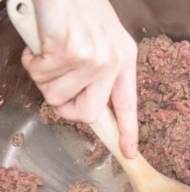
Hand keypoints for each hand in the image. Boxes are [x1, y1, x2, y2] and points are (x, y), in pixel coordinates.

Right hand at [22, 0, 137, 158]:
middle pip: (89, 114)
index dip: (128, 132)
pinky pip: (42, 76)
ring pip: (58, 97)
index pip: (127, 105)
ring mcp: (92, 58)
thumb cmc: (79, 10)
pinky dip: (34, 63)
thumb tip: (87, 105)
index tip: (129, 153)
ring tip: (49, 54)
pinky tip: (41, 44)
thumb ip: (99, 75)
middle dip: (67, 109)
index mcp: (124, 60)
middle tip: (56, 89)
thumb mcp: (102, 40)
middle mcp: (113, 61)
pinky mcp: (69, 51)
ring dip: (46, 79)